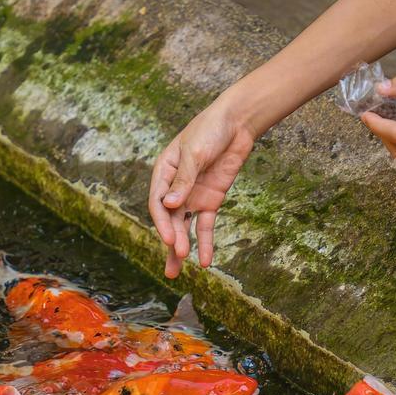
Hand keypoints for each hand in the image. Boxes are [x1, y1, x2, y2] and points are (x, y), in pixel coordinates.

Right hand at [149, 101, 257, 277]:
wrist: (237, 122)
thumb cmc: (210, 129)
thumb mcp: (195, 152)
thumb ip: (184, 179)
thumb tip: (170, 205)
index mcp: (163, 173)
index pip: (158, 203)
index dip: (163, 223)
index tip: (170, 239)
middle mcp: (175, 188)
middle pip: (170, 219)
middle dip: (173, 239)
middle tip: (178, 257)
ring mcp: (193, 196)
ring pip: (184, 227)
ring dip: (182, 247)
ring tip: (178, 272)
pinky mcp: (211, 201)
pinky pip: (205, 225)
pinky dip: (205, 243)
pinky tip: (204, 262)